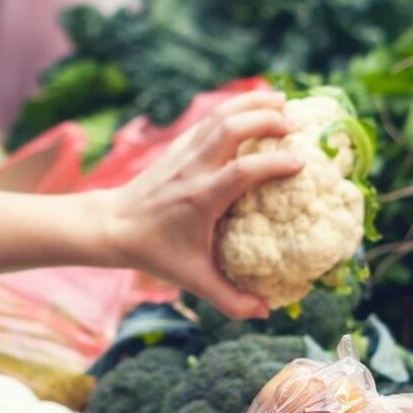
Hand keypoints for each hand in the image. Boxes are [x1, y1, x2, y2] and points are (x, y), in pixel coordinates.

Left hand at [92, 88, 301, 319]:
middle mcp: (192, 169)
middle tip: (296, 123)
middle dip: (265, 119)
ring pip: (219, 115)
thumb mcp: (192, 280)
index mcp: (200, 198)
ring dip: (251, 103)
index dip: (272, 163)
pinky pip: (208, 118)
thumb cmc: (155, 253)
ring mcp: (183, 153)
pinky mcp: (178, 146)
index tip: (300, 162)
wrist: (112, 226)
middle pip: (230, 128)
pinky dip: (234, 106)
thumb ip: (229, 299)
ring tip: (282, 100)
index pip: (241, 171)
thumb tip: (265, 312)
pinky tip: (254, 105)